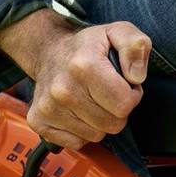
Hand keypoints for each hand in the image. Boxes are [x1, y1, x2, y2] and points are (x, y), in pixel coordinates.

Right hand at [0, 10, 150, 149]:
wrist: (48, 52)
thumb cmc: (87, 47)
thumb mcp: (118, 33)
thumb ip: (136, 47)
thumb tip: (136, 77)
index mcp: (84, 66)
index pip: (124, 105)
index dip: (131, 95)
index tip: (122, 84)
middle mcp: (62, 89)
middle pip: (113, 124)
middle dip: (116, 110)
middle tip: (106, 92)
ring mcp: (48, 108)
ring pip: (96, 136)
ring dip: (99, 121)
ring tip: (91, 99)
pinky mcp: (39, 121)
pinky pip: (77, 143)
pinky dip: (81, 131)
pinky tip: (77, 111)